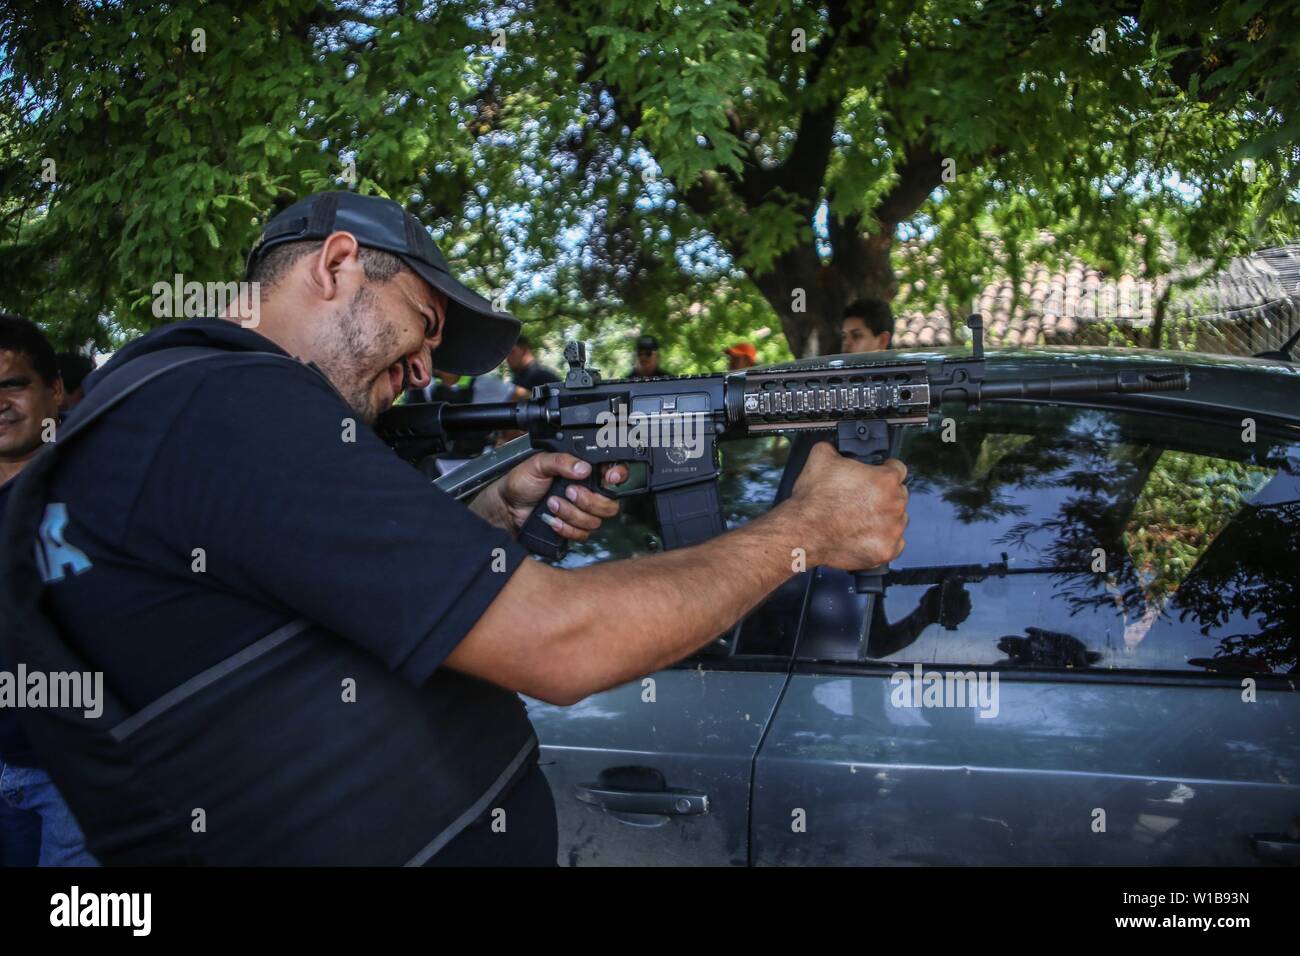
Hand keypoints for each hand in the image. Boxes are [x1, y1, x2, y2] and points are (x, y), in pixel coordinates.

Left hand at [488, 453, 629, 541]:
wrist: (507, 507)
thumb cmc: (522, 482)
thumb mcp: (539, 464)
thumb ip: (561, 461)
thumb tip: (583, 467)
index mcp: (583, 473)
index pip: (613, 473)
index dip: (618, 475)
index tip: (610, 478)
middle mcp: (587, 493)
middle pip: (609, 503)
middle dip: (588, 500)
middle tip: (569, 492)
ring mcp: (581, 513)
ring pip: (595, 521)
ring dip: (572, 514)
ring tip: (552, 504)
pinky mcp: (573, 529)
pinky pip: (582, 535)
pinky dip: (566, 528)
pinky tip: (552, 520)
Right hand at [785, 442, 907, 569]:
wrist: (803, 532)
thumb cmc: (813, 500)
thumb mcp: (820, 457)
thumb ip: (835, 448)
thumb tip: (834, 447)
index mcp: (885, 479)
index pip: (898, 469)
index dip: (885, 470)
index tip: (877, 476)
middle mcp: (894, 504)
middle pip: (899, 495)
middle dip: (884, 496)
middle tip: (863, 500)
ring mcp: (892, 529)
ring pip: (897, 520)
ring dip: (885, 519)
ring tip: (862, 520)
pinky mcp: (886, 551)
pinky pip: (894, 544)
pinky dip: (882, 540)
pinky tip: (866, 536)